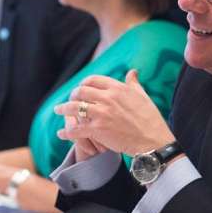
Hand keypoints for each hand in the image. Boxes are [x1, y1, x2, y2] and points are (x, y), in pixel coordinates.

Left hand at [55, 70, 174, 155]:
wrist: (152, 141)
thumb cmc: (150, 119)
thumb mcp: (142, 96)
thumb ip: (133, 83)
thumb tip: (132, 71)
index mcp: (117, 88)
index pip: (92, 80)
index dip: (83, 84)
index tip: (81, 89)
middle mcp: (108, 98)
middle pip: (80, 92)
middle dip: (72, 95)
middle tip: (69, 100)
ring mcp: (101, 113)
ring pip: (74, 108)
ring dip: (63, 109)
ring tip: (58, 110)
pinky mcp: (98, 129)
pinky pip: (76, 129)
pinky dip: (66, 132)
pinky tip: (61, 133)